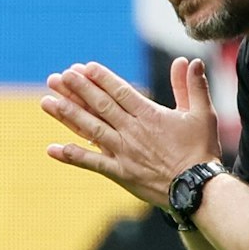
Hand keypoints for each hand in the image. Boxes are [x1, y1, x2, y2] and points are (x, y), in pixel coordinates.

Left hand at [41, 57, 219, 207]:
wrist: (197, 189)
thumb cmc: (201, 151)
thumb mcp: (202, 114)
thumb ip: (192, 86)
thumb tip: (188, 61)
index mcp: (149, 115)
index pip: (119, 91)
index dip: (99, 78)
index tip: (81, 67)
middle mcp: (131, 131)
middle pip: (99, 106)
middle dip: (76, 90)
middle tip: (57, 77)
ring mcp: (123, 152)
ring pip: (90, 129)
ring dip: (67, 115)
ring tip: (46, 102)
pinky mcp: (119, 172)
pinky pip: (91, 163)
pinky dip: (71, 156)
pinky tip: (52, 149)